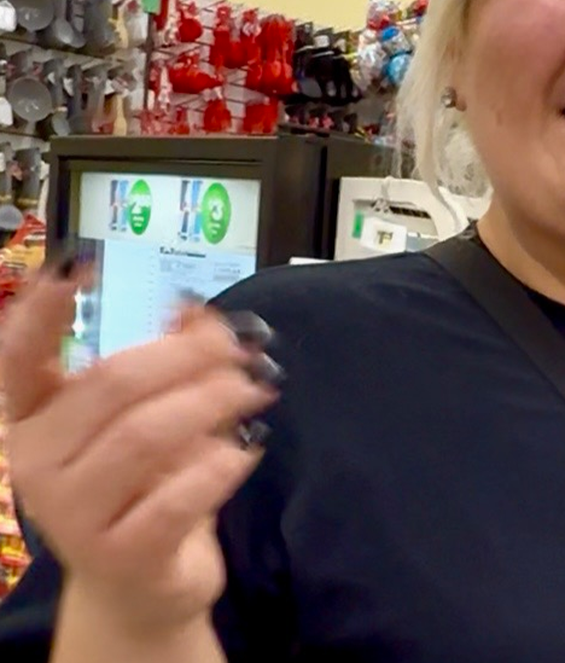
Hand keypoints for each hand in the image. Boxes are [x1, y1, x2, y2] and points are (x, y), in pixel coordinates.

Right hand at [1, 257, 279, 634]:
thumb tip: (196, 309)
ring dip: (213, 401)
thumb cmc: (144, 484)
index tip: (79, 264)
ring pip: (146, 434)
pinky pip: (178, 496)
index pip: (17, 358)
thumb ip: (168, 359)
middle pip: (112, 384)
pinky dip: (222, 464)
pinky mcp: (120, 555)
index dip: (42, 311)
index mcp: (32, 418)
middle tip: (242, 348)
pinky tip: (247, 448)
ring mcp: (72, 515)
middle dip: (188, 354)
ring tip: (256, 390)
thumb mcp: (153, 414)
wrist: (142, 586)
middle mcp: (36, 463)